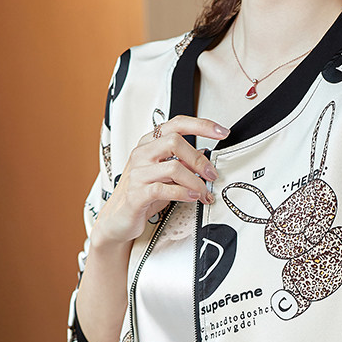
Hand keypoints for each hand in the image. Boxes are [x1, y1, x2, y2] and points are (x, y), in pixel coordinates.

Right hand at [92, 115, 228, 246]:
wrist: (119, 218)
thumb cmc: (144, 194)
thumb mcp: (166, 175)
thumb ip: (183, 164)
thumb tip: (207, 160)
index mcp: (149, 143)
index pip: (176, 124)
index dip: (201, 125)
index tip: (222, 132)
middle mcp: (142, 154)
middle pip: (174, 141)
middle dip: (199, 159)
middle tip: (212, 174)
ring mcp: (137, 173)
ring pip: (173, 167)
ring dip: (196, 181)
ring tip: (204, 193)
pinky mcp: (136, 194)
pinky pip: (163, 189)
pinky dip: (183, 194)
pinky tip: (192, 198)